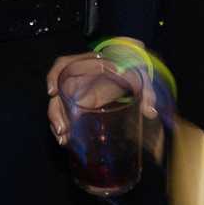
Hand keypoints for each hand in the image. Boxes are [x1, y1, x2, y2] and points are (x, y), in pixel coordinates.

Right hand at [43, 51, 159, 146]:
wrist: (132, 72)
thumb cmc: (133, 70)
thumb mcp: (142, 77)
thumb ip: (147, 92)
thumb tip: (151, 111)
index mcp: (88, 64)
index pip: (63, 64)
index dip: (54, 76)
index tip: (53, 92)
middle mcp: (78, 77)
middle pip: (58, 91)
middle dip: (55, 111)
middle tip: (62, 130)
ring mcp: (77, 91)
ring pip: (58, 105)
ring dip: (57, 122)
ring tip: (63, 140)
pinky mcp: (81, 104)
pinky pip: (66, 113)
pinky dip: (64, 125)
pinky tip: (66, 140)